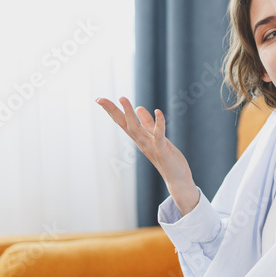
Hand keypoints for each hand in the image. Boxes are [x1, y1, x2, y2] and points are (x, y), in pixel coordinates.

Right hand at [97, 97, 199, 214]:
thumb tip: (139, 107)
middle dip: (112, 111)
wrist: (176, 178)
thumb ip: (147, 122)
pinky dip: (159, 123)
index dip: (111, 110)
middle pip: (124, 123)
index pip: (122, 121)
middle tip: (100, 99)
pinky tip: (158, 111)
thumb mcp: (154, 136)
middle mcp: (141, 141)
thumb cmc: (166, 157)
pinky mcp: (162, 150)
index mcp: (138, 137)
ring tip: (122, 98)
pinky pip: (159, 135)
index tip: (99, 99)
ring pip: (136, 128)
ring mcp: (150, 146)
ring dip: (129, 113)